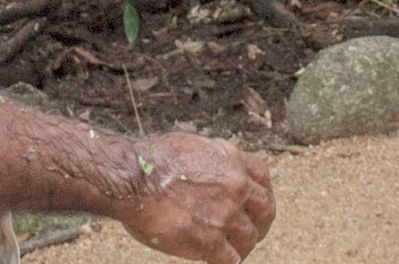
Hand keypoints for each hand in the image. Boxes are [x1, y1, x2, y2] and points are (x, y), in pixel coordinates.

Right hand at [115, 133, 275, 263]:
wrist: (133, 179)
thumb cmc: (152, 162)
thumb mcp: (193, 146)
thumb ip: (213, 160)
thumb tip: (216, 170)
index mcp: (231, 161)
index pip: (263, 177)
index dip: (260, 193)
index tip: (253, 204)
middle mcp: (236, 186)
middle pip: (265, 209)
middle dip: (260, 223)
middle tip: (252, 232)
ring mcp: (225, 214)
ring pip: (249, 237)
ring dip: (242, 246)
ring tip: (231, 251)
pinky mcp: (210, 240)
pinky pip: (231, 260)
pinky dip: (227, 262)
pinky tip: (215, 261)